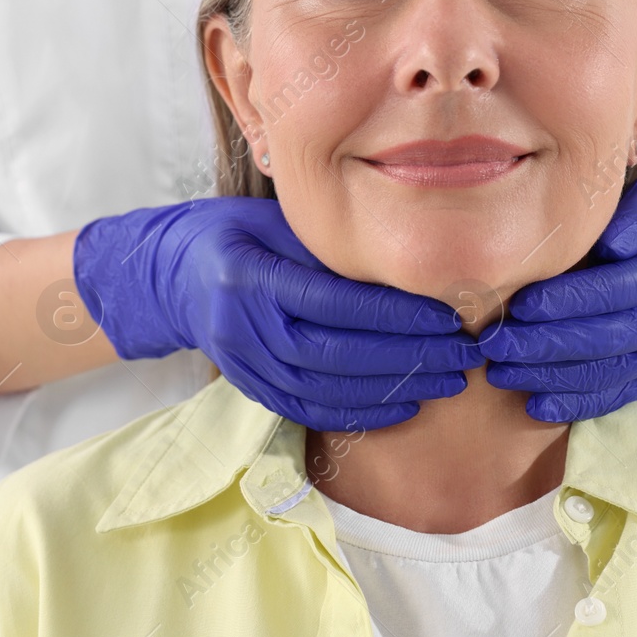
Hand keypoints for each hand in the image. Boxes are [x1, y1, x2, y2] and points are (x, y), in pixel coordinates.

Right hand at [73, 197, 483, 430]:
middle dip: (408, 358)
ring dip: (393, 392)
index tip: (449, 316)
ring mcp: (241, 364)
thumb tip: (414, 266)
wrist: (170, 275)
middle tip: (465, 355)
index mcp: (250, 276)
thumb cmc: (239, 234)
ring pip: (324, 391)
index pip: (333, 303)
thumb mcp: (281, 223)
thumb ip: (333, 249)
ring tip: (448, 383)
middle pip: (334, 354)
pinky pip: (308, 410)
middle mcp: (241, 326)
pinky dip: (360, 413)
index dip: (395, 315)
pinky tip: (404, 406)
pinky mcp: (248, 388)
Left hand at [478, 175, 636, 422]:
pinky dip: (578, 404)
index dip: (571, 299)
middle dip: (548, 344)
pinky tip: (536, 405)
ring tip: (500, 372)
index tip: (522, 304)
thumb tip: (611, 244)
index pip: (620, 288)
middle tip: (496, 344)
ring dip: (552, 377)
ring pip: (610, 372)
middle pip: (610, 337)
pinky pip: (619, 394)